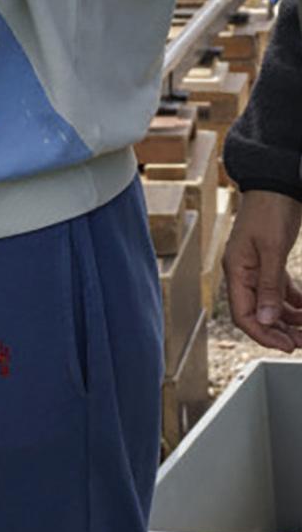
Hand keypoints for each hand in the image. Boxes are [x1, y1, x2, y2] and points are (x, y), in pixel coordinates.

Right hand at [224, 190, 301, 350]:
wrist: (276, 186)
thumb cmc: (270, 212)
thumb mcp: (272, 250)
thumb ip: (268, 285)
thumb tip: (264, 319)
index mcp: (236, 270)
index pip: (243, 314)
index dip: (263, 334)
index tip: (287, 346)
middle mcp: (243, 273)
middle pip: (257, 313)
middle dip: (279, 330)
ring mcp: (255, 268)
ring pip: (270, 305)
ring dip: (289, 319)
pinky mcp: (269, 263)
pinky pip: (279, 292)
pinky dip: (294, 303)